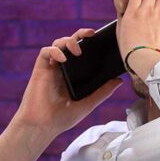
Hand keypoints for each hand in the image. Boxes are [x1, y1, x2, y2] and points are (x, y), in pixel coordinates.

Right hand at [0, 28, 122, 160]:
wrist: (42, 126)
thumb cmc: (62, 118)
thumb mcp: (87, 104)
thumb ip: (102, 92)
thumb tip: (119, 80)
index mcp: (73, 75)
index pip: (81, 52)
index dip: (89, 42)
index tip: (100, 39)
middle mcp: (62, 69)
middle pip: (69, 43)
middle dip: (79, 34)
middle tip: (91, 34)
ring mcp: (50, 68)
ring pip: (57, 43)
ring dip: (67, 41)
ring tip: (76, 50)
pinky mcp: (40, 69)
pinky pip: (45, 52)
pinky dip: (54, 51)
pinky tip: (61, 58)